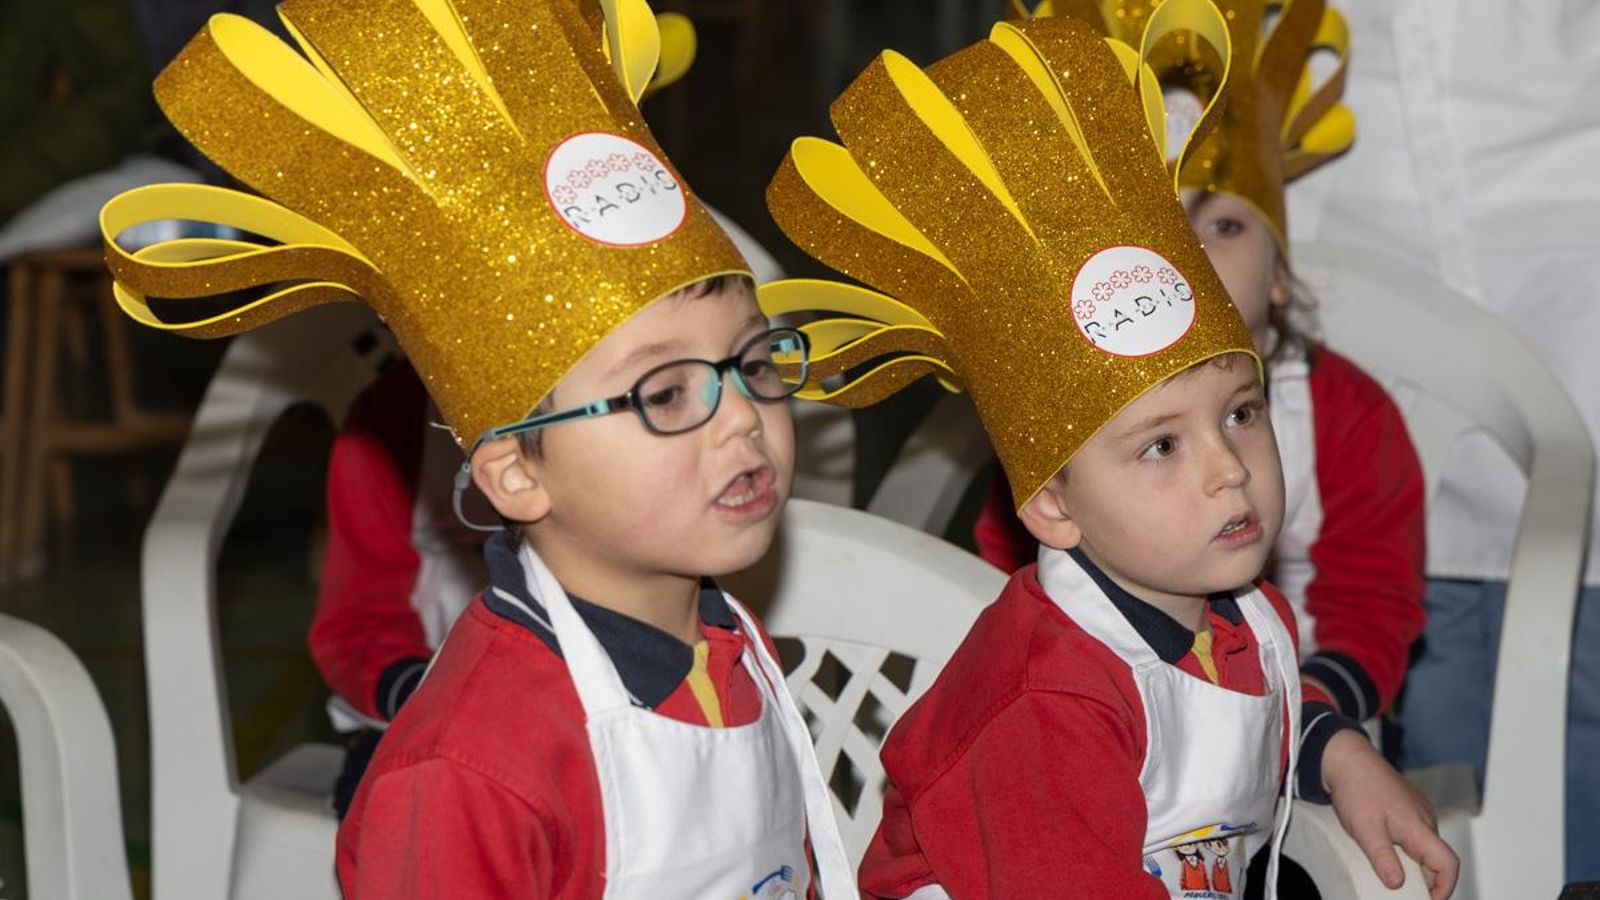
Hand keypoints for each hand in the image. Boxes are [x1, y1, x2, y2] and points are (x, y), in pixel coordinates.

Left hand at [1321, 729, 1458, 898]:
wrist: (1347, 758)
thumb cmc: (1357, 788)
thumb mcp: (1364, 829)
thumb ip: (1382, 858)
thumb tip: (1398, 884)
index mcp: (1420, 827)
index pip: (1448, 864)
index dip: (1444, 887)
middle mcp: (1425, 820)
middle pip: (1436, 860)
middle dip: (1424, 880)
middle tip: (1401, 891)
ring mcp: (1418, 813)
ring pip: (1424, 848)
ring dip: (1412, 864)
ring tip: (1388, 869)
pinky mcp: (1408, 809)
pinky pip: (1414, 836)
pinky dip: (1405, 849)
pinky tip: (1385, 849)